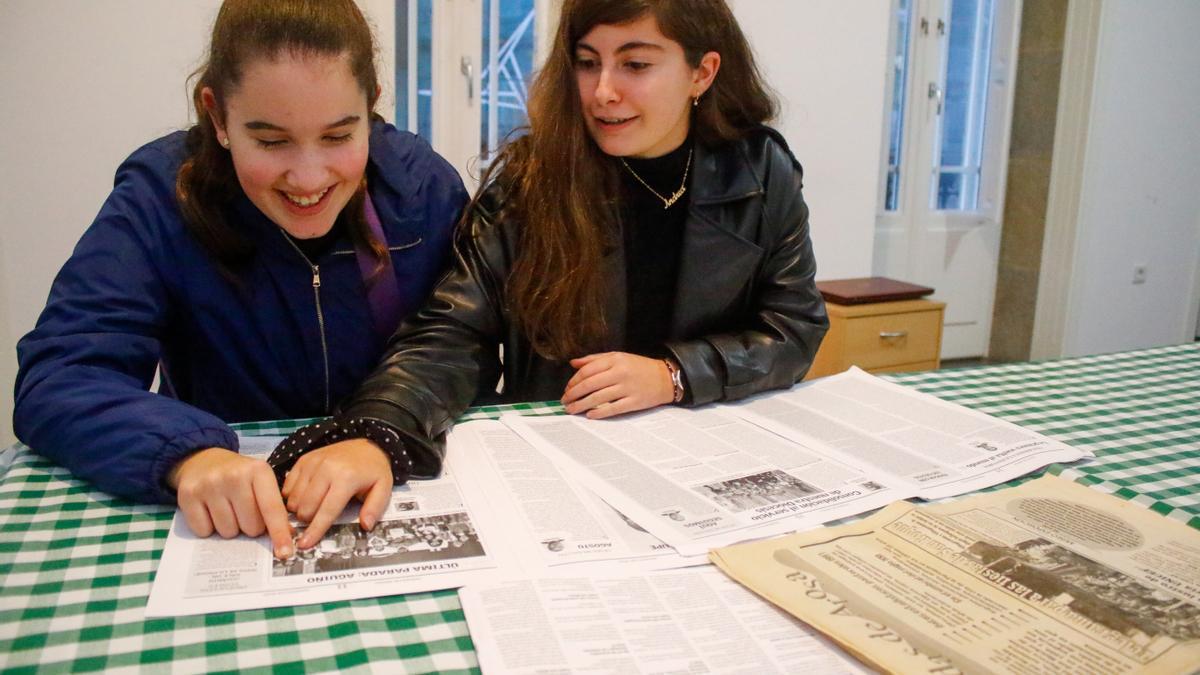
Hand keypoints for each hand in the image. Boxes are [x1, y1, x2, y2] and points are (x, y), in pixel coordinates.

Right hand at [168, 447, 293, 558]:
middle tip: (243, 511)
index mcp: (258, 470)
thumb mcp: (260, 482)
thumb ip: (274, 506)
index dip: (279, 533)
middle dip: (250, 527)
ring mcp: (209, 485)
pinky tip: (209, 511)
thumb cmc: (238, 476)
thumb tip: (286, 535)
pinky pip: (204, 531)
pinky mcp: (188, 495)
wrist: (202, 461)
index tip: (285, 553)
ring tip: (226, 509)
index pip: (271, 509)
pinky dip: (208, 528)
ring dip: (229, 528)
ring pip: (227, 532)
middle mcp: (234, 476)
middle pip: (250, 526)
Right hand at [280, 439, 392, 548]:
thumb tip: (366, 526)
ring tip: (312, 508)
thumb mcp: (383, 487)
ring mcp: (313, 462)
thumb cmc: (373, 470)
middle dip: (308, 520)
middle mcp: (327, 469)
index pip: (327, 510)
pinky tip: (304, 496)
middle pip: (307, 506)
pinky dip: (292, 495)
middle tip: (317, 518)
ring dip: (299, 509)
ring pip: (294, 497)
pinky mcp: (304, 459)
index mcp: (346, 478)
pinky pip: (288, 484)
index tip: (305, 544)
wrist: (366, 445)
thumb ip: (375, 508)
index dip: (316, 530)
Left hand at [561, 351, 673, 418]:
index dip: (574, 381)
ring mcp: (628, 388)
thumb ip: (595, 359)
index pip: (587, 371)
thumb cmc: (640, 367)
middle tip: (565, 401)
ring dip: (581, 405)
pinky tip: (590, 415)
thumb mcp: (618, 357)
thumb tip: (573, 363)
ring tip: (572, 410)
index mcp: (615, 360)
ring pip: (598, 398)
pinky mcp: (634, 402)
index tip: (567, 389)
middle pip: (590, 385)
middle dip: (574, 394)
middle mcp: (620, 373)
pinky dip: (599, 412)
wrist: (665, 378)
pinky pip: (613, 408)